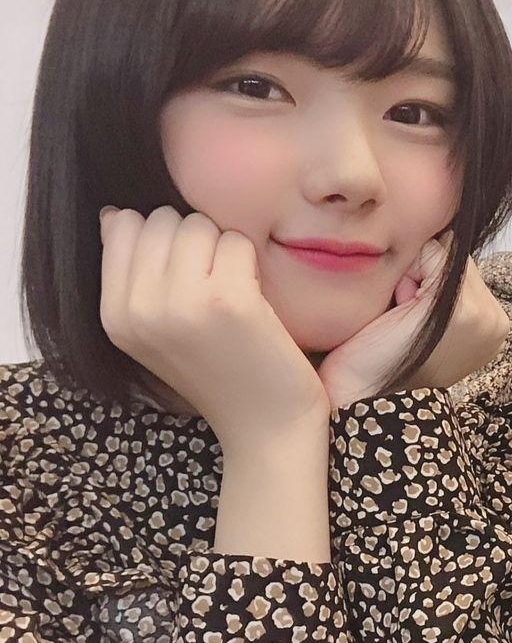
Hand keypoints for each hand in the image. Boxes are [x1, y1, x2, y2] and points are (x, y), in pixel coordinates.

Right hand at [99, 206, 328, 451]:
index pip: (122, 224)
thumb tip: (115, 214)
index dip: (163, 240)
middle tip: (214, 286)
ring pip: (199, 224)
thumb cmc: (220, 375)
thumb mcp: (155, 332)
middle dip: (194, 240)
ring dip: (224, 249)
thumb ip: (131, 277)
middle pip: (162, 219)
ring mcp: (182, 303)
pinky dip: (251, 263)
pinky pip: (237, 242)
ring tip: (233, 294)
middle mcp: (139, 308)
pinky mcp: (229, 301)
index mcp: (113, 314)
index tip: (186, 277)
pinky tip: (254, 301)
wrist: (266, 428)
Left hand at [318, 233, 508, 406]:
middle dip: (425, 278)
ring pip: (445, 255)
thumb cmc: (383, 355)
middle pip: (457, 259)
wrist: (363, 391)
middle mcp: (496, 322)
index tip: (416, 322)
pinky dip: (408, 277)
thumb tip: (443, 237)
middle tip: (406, 321)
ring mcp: (481, 316)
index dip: (432, 283)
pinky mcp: (457, 308)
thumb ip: (445, 285)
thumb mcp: (428, 318)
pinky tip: (399, 312)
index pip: (465, 270)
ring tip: (403, 318)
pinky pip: (433, 254)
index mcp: (494, 328)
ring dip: (415, 278)